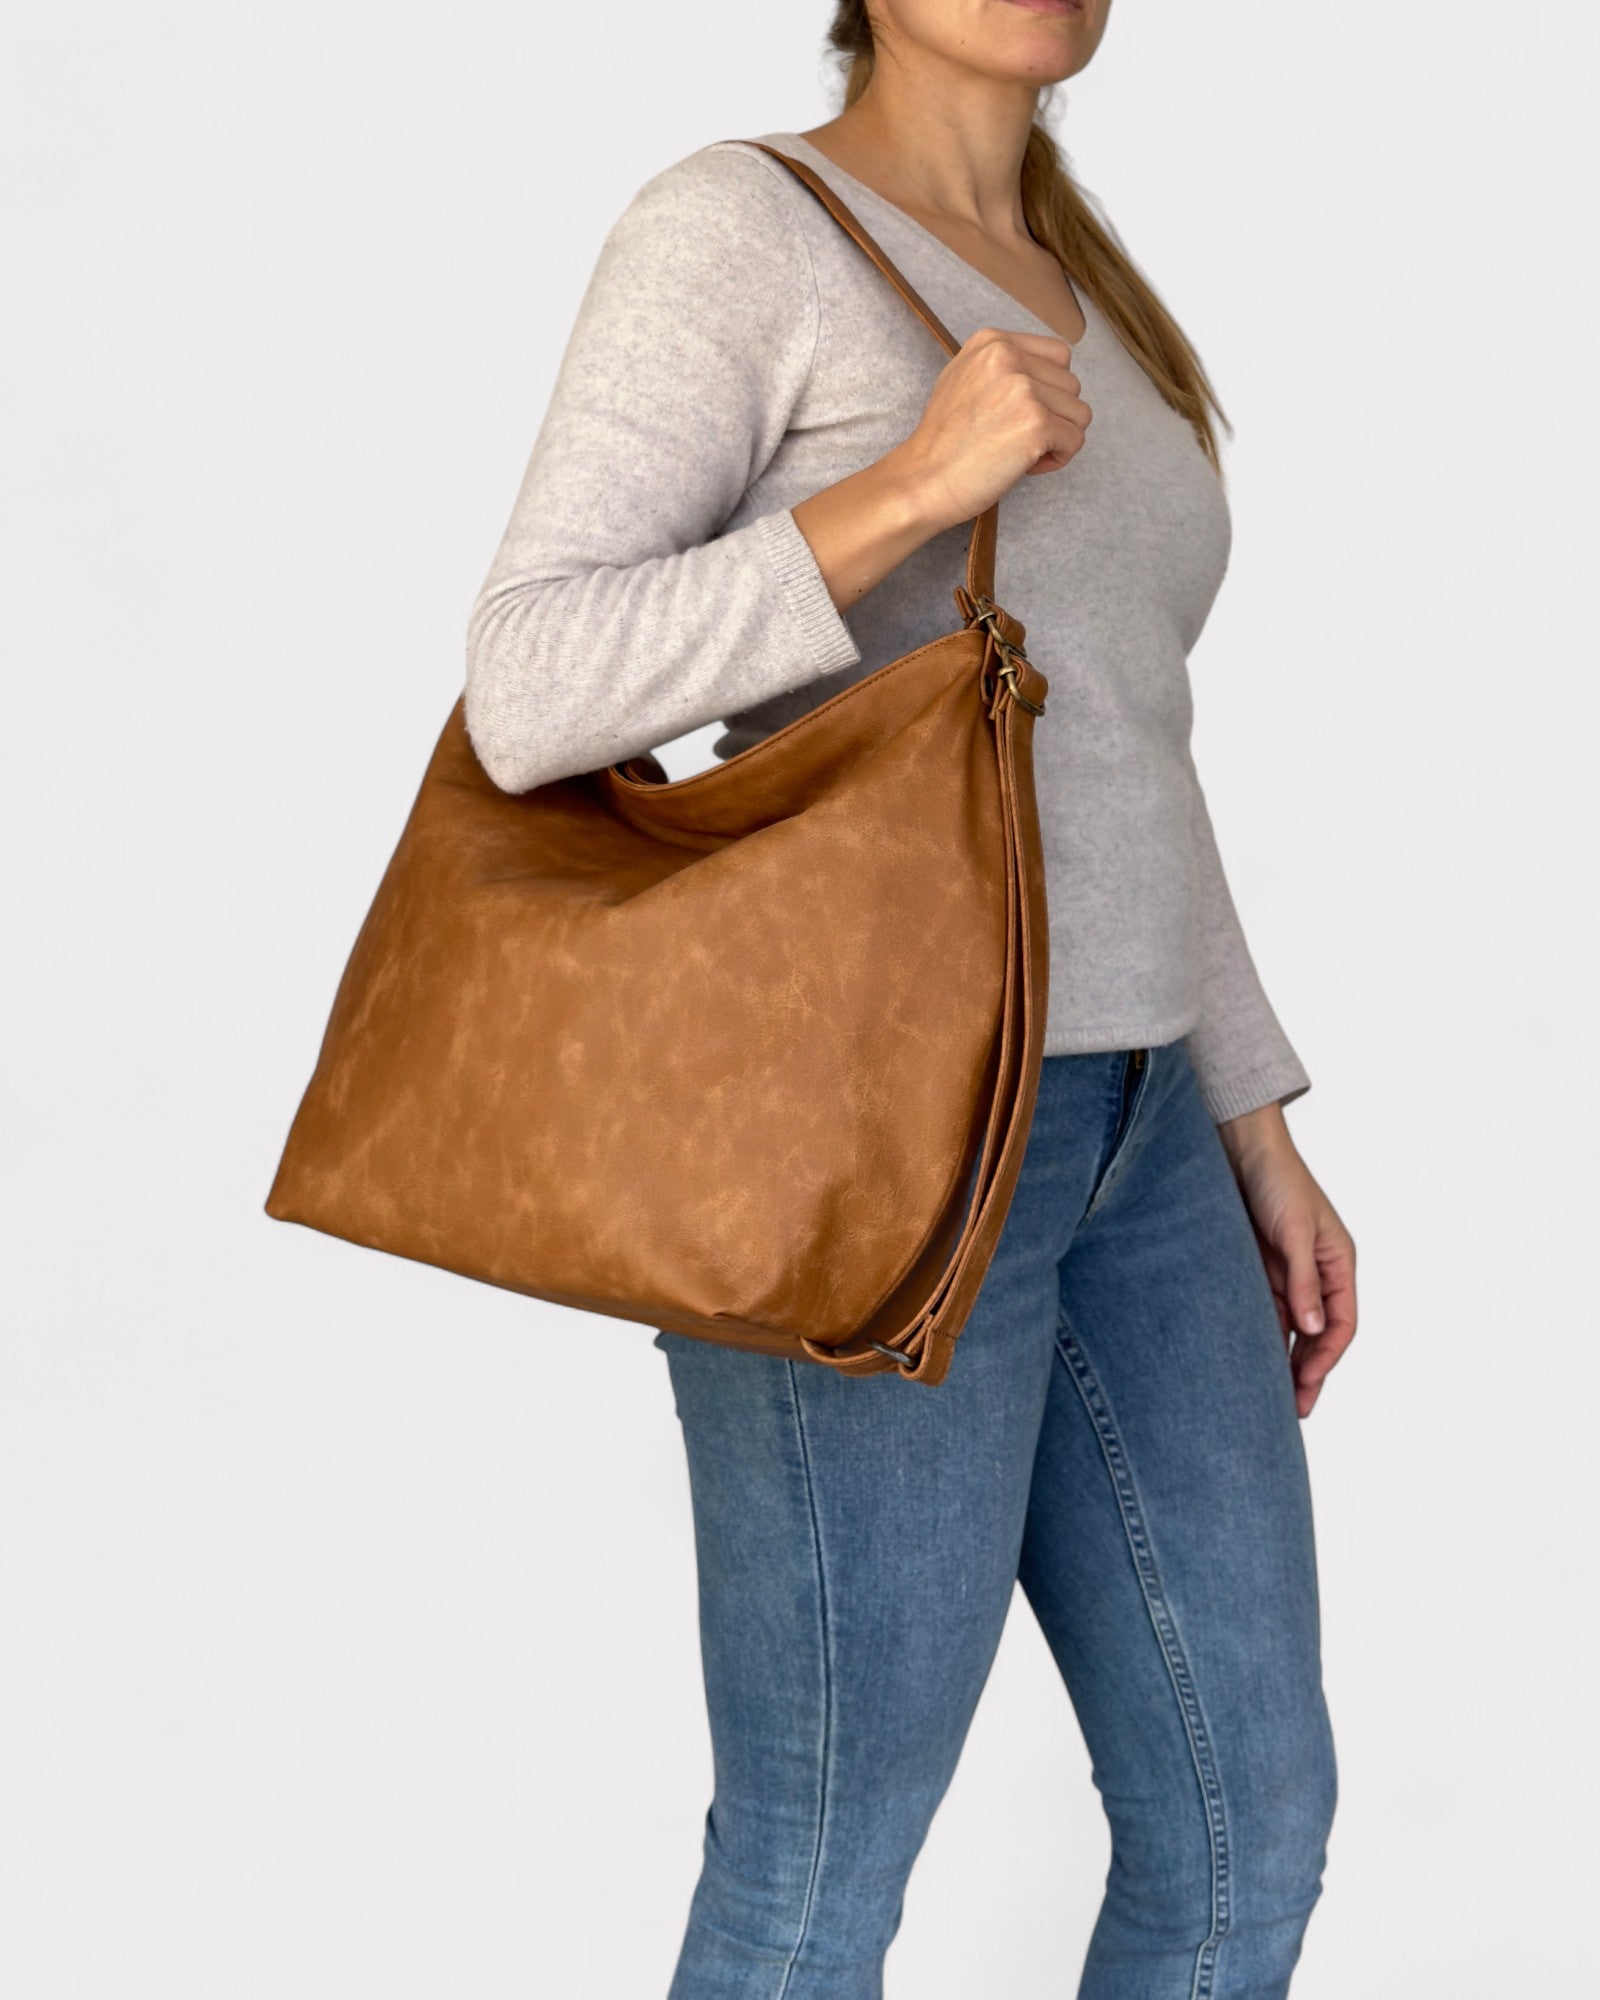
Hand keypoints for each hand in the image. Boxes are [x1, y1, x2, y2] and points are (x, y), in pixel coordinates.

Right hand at [890, 326, 1092, 534]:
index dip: (1049, 389)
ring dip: (1058, 438)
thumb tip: (1044, 375)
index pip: (1059, 356)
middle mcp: (1009, 357)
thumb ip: (1000, 367)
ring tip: (1022, 452)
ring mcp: (1024, 389)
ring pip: (1079, 413)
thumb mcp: (962, 378)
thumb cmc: (942, 442)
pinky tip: (1027, 465)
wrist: (923, 480)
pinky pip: (1075, 440)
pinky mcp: (1036, 424)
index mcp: (992, 341)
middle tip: (1018, 439)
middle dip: (1054, 416)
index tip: (1021, 413)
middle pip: (1072, 385)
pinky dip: (1058, 458)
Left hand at [1216, 1102, 1356, 1417]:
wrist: (1240, 1149)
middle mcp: (1316, 1274)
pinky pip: (1263, 1313)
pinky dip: (1261, 1339)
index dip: (1326, 1355)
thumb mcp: (1296, 1231)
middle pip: (1317, 1334)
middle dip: (1308, 1372)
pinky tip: (1249, 1363)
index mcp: (1339, 1263)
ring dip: (1284, 1361)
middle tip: (1293, 1410)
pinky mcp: (1258, 1271)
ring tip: (1271, 1399)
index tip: (1306, 1381)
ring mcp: (1287, 1275)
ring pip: (1290, 1330)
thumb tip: (1313, 1328)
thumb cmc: (1277, 1180)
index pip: (1342, 1322)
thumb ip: (1303, 1279)